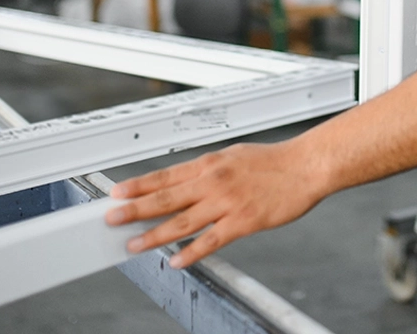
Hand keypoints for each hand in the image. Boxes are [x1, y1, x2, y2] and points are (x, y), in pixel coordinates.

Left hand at [105, 140, 324, 267]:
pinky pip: (211, 240)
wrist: (305, 166)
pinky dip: (191, 251)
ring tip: (133, 245)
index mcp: (210, 163)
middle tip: (111, 218)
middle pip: (166, 198)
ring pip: (182, 221)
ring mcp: (227, 202)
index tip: (117, 192)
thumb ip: (208, 170)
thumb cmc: (273, 161)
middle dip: (135, 209)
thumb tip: (185, 180)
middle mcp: (214, 181)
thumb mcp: (233, 156)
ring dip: (154, 234)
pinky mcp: (243, 222)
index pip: (165, 175)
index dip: (138, 184)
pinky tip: (175, 260)